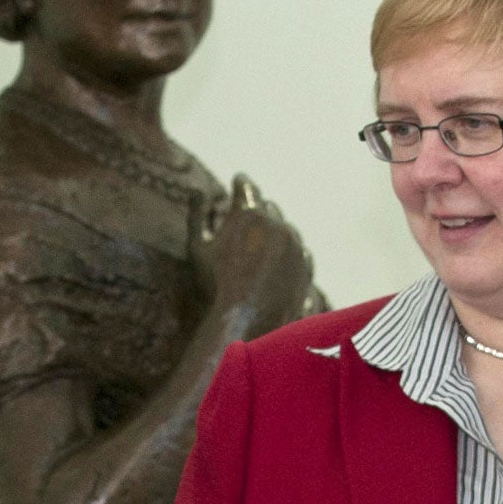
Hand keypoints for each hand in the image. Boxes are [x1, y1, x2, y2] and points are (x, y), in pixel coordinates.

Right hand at [191, 174, 314, 336]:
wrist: (247, 322)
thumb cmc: (216, 284)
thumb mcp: (197, 248)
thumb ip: (196, 215)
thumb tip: (197, 191)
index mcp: (250, 214)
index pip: (246, 187)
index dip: (240, 183)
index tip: (237, 180)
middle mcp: (277, 224)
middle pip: (268, 207)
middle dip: (258, 210)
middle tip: (249, 215)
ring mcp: (296, 245)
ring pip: (286, 228)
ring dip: (275, 230)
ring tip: (263, 239)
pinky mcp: (306, 265)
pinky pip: (299, 249)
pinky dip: (290, 250)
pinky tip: (280, 256)